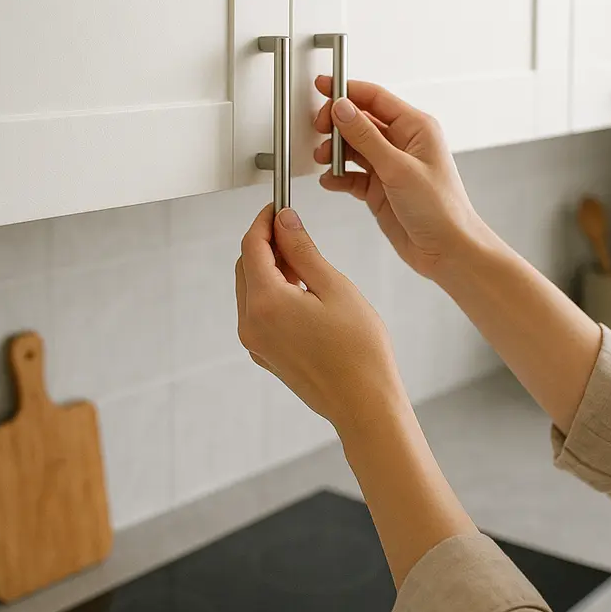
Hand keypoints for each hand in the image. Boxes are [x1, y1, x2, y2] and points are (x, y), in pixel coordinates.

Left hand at [235, 204, 406, 431]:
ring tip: (306, 265)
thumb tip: (284, 222)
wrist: (365, 404)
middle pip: (245, 267)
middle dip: (266, 244)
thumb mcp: (334, 288)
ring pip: (250, 289)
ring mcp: (256, 343)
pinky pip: (258, 313)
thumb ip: (303, 250)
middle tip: (296, 232)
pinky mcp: (265, 355)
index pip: (251, 246)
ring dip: (270, 269)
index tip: (278, 207)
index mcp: (266, 303)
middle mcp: (251, 324)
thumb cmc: (359, 350)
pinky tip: (303, 293)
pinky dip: (273, 293)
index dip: (263, 221)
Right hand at [313, 77, 493, 282]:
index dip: (347, 91)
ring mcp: (389, 166)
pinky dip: (338, 176)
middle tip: (320, 129)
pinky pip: (352, 175)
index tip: (323, 87)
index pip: (375, 98)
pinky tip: (331, 181)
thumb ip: (366, 137)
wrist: (448, 250)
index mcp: (416, 127)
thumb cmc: (442, 209)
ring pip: (353, 147)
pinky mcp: (379, 188)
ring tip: (324, 159)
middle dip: (337, 124)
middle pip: (360, 120)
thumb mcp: (399, 168)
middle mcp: (402, 143)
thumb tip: (343, 109)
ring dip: (335, 151)